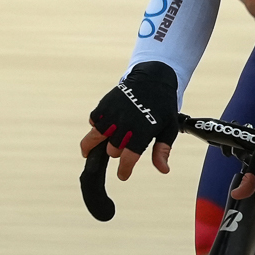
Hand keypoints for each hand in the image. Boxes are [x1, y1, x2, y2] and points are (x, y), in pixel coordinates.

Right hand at [83, 61, 177, 180]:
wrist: (152, 79)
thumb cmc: (162, 107)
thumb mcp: (168, 129)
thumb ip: (162, 150)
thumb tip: (163, 170)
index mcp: (141, 132)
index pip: (128, 158)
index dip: (124, 170)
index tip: (123, 175)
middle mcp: (125, 124)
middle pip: (112, 150)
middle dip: (115, 153)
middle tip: (119, 151)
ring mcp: (112, 114)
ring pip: (96, 137)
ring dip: (93, 145)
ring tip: (86, 153)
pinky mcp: (104, 105)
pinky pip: (94, 121)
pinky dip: (95, 126)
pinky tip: (98, 129)